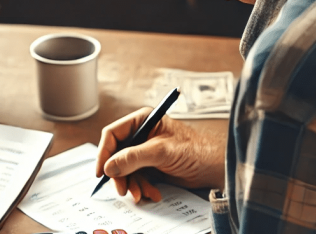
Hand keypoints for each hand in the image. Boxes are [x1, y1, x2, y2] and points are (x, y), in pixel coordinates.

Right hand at [95, 107, 225, 202]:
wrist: (215, 167)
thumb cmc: (195, 150)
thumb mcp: (161, 152)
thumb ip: (133, 157)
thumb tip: (109, 166)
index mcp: (142, 121)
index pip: (113, 134)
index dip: (104, 152)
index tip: (101, 171)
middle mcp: (141, 135)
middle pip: (116, 155)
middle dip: (119, 174)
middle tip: (122, 189)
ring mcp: (145, 151)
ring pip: (125, 169)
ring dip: (132, 184)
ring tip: (141, 194)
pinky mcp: (151, 166)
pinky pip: (137, 178)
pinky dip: (142, 188)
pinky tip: (152, 193)